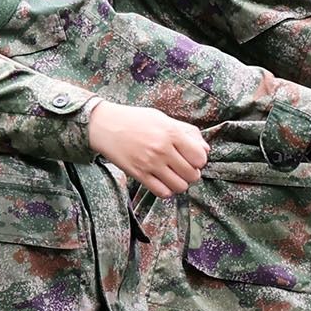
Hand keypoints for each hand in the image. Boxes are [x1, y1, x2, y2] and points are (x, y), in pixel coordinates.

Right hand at [85, 100, 208, 197]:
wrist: (104, 126)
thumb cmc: (135, 120)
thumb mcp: (163, 118)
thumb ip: (187, 132)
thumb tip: (206, 149)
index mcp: (171, 133)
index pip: (200, 157)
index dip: (199, 160)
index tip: (192, 158)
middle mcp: (162, 149)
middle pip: (192, 174)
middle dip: (191, 174)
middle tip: (183, 169)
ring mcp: (150, 163)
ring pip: (179, 186)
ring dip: (180, 184)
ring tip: (173, 176)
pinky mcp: (138, 174)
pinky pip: (162, 192)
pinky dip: (166, 190)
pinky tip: (162, 182)